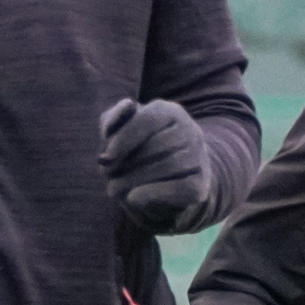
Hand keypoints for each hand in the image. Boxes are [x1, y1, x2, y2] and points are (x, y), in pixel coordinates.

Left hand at [99, 98, 214, 233]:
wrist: (168, 179)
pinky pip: (179, 189)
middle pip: (156, 146)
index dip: (122, 140)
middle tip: (107, 175)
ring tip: (114, 189)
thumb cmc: (138, 151)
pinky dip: (152, 194)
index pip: (147, 120)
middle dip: (126, 163)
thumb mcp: (121, 132)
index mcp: (170, 112)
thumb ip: (115, 118)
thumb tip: (126, 107)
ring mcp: (198, 157)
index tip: (104, 158)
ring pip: (168, 166)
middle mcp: (190, 131)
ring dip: (134, 180)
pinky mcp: (200, 184)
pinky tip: (133, 198)